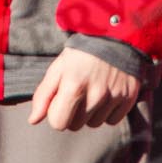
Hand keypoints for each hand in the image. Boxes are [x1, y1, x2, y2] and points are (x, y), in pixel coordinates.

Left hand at [27, 47, 141, 130]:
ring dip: (90, 113)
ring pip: (94, 124)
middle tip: (78, 92)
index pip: (58, 123)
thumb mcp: (58, 68)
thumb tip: (33, 120)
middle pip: (76, 126)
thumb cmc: (81, 54)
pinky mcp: (128, 98)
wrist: (114, 36)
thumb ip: (43, 95)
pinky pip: (112, 121)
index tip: (61, 99)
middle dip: (73, 113)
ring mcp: (113, 97)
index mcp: (73, 87)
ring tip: (92, 91)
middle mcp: (95, 95)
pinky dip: (107, 112)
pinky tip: (106, 94)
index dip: (56, 113)